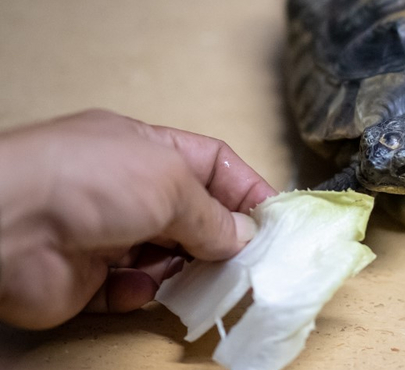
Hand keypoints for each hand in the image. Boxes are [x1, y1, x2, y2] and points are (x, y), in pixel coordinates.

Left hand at [0, 109, 276, 329]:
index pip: (212, 165)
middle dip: (220, 239)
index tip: (276, 219)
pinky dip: (139, 291)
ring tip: (191, 275)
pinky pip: (132, 289)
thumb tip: (243, 236)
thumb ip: (214, 215)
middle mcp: (128, 190)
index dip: (245, 190)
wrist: (7, 228)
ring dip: (182, 269)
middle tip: (246, 260)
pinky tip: (132, 284)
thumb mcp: (171, 183)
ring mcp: (107, 233)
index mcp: (147, 150)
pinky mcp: (88, 278)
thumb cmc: (86, 179)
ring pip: (168, 258)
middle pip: (193, 216)